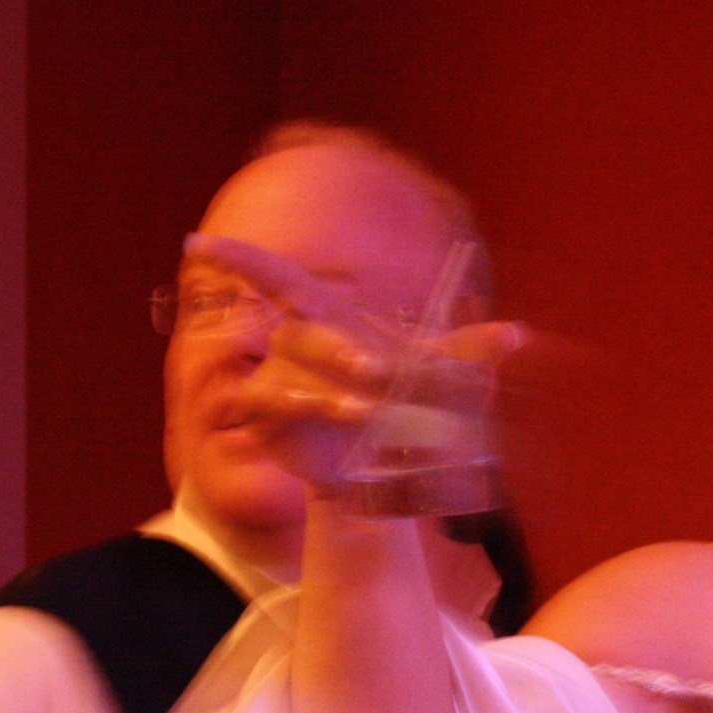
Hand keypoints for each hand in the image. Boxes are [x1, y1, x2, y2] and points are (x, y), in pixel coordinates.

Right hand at [185, 232, 521, 492]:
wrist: (385, 467)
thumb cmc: (406, 405)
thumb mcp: (441, 379)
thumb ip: (470, 352)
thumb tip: (516, 334)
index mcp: (328, 318)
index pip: (277, 280)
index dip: (240, 260)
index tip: (195, 245)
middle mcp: (294, 343)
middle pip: (304, 330)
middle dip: (340, 350)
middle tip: (379, 370)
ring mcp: (276, 378)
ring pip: (291, 373)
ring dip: (331, 392)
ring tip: (369, 411)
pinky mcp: (268, 418)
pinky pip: (274, 405)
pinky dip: (308, 411)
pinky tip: (340, 421)